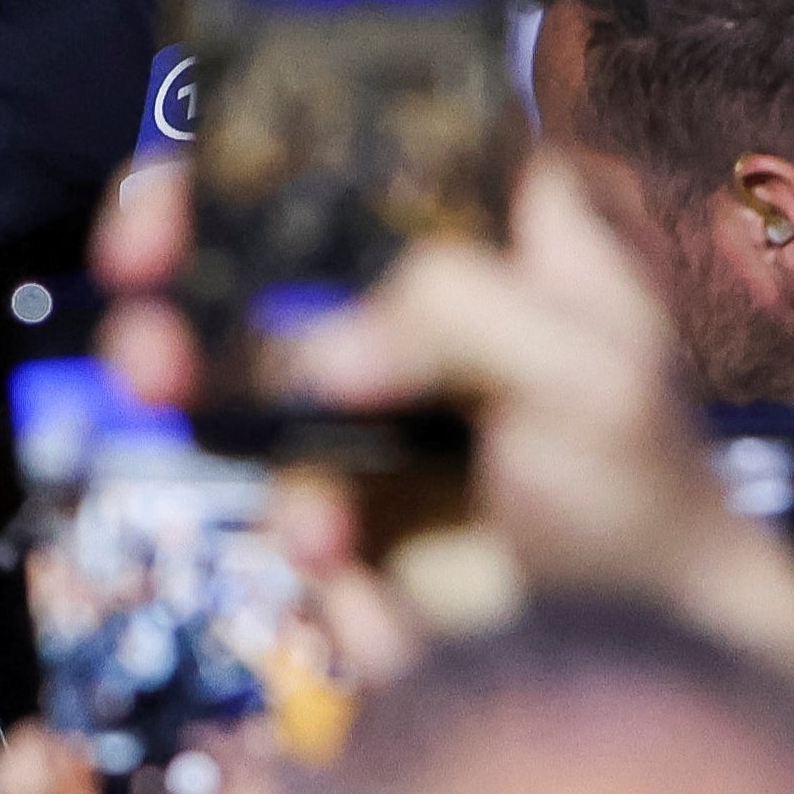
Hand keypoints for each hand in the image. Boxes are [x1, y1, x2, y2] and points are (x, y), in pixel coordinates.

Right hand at [91, 152, 793, 720]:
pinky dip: (288, 516)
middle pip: (255, 240)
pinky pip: (271, 484)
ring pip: (236, 366)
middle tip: (142, 298)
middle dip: (174, 261)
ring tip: (214, 426)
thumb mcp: (591, 368)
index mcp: (479, 229)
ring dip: (199, 387)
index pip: (351, 141)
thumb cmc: (652, 488)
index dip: (255, 138)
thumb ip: (458, 315)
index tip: (182, 180)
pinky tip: (338, 548)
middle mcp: (406, 298)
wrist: (642, 654)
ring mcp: (365, 399)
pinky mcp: (342, 496)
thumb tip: (318, 354)